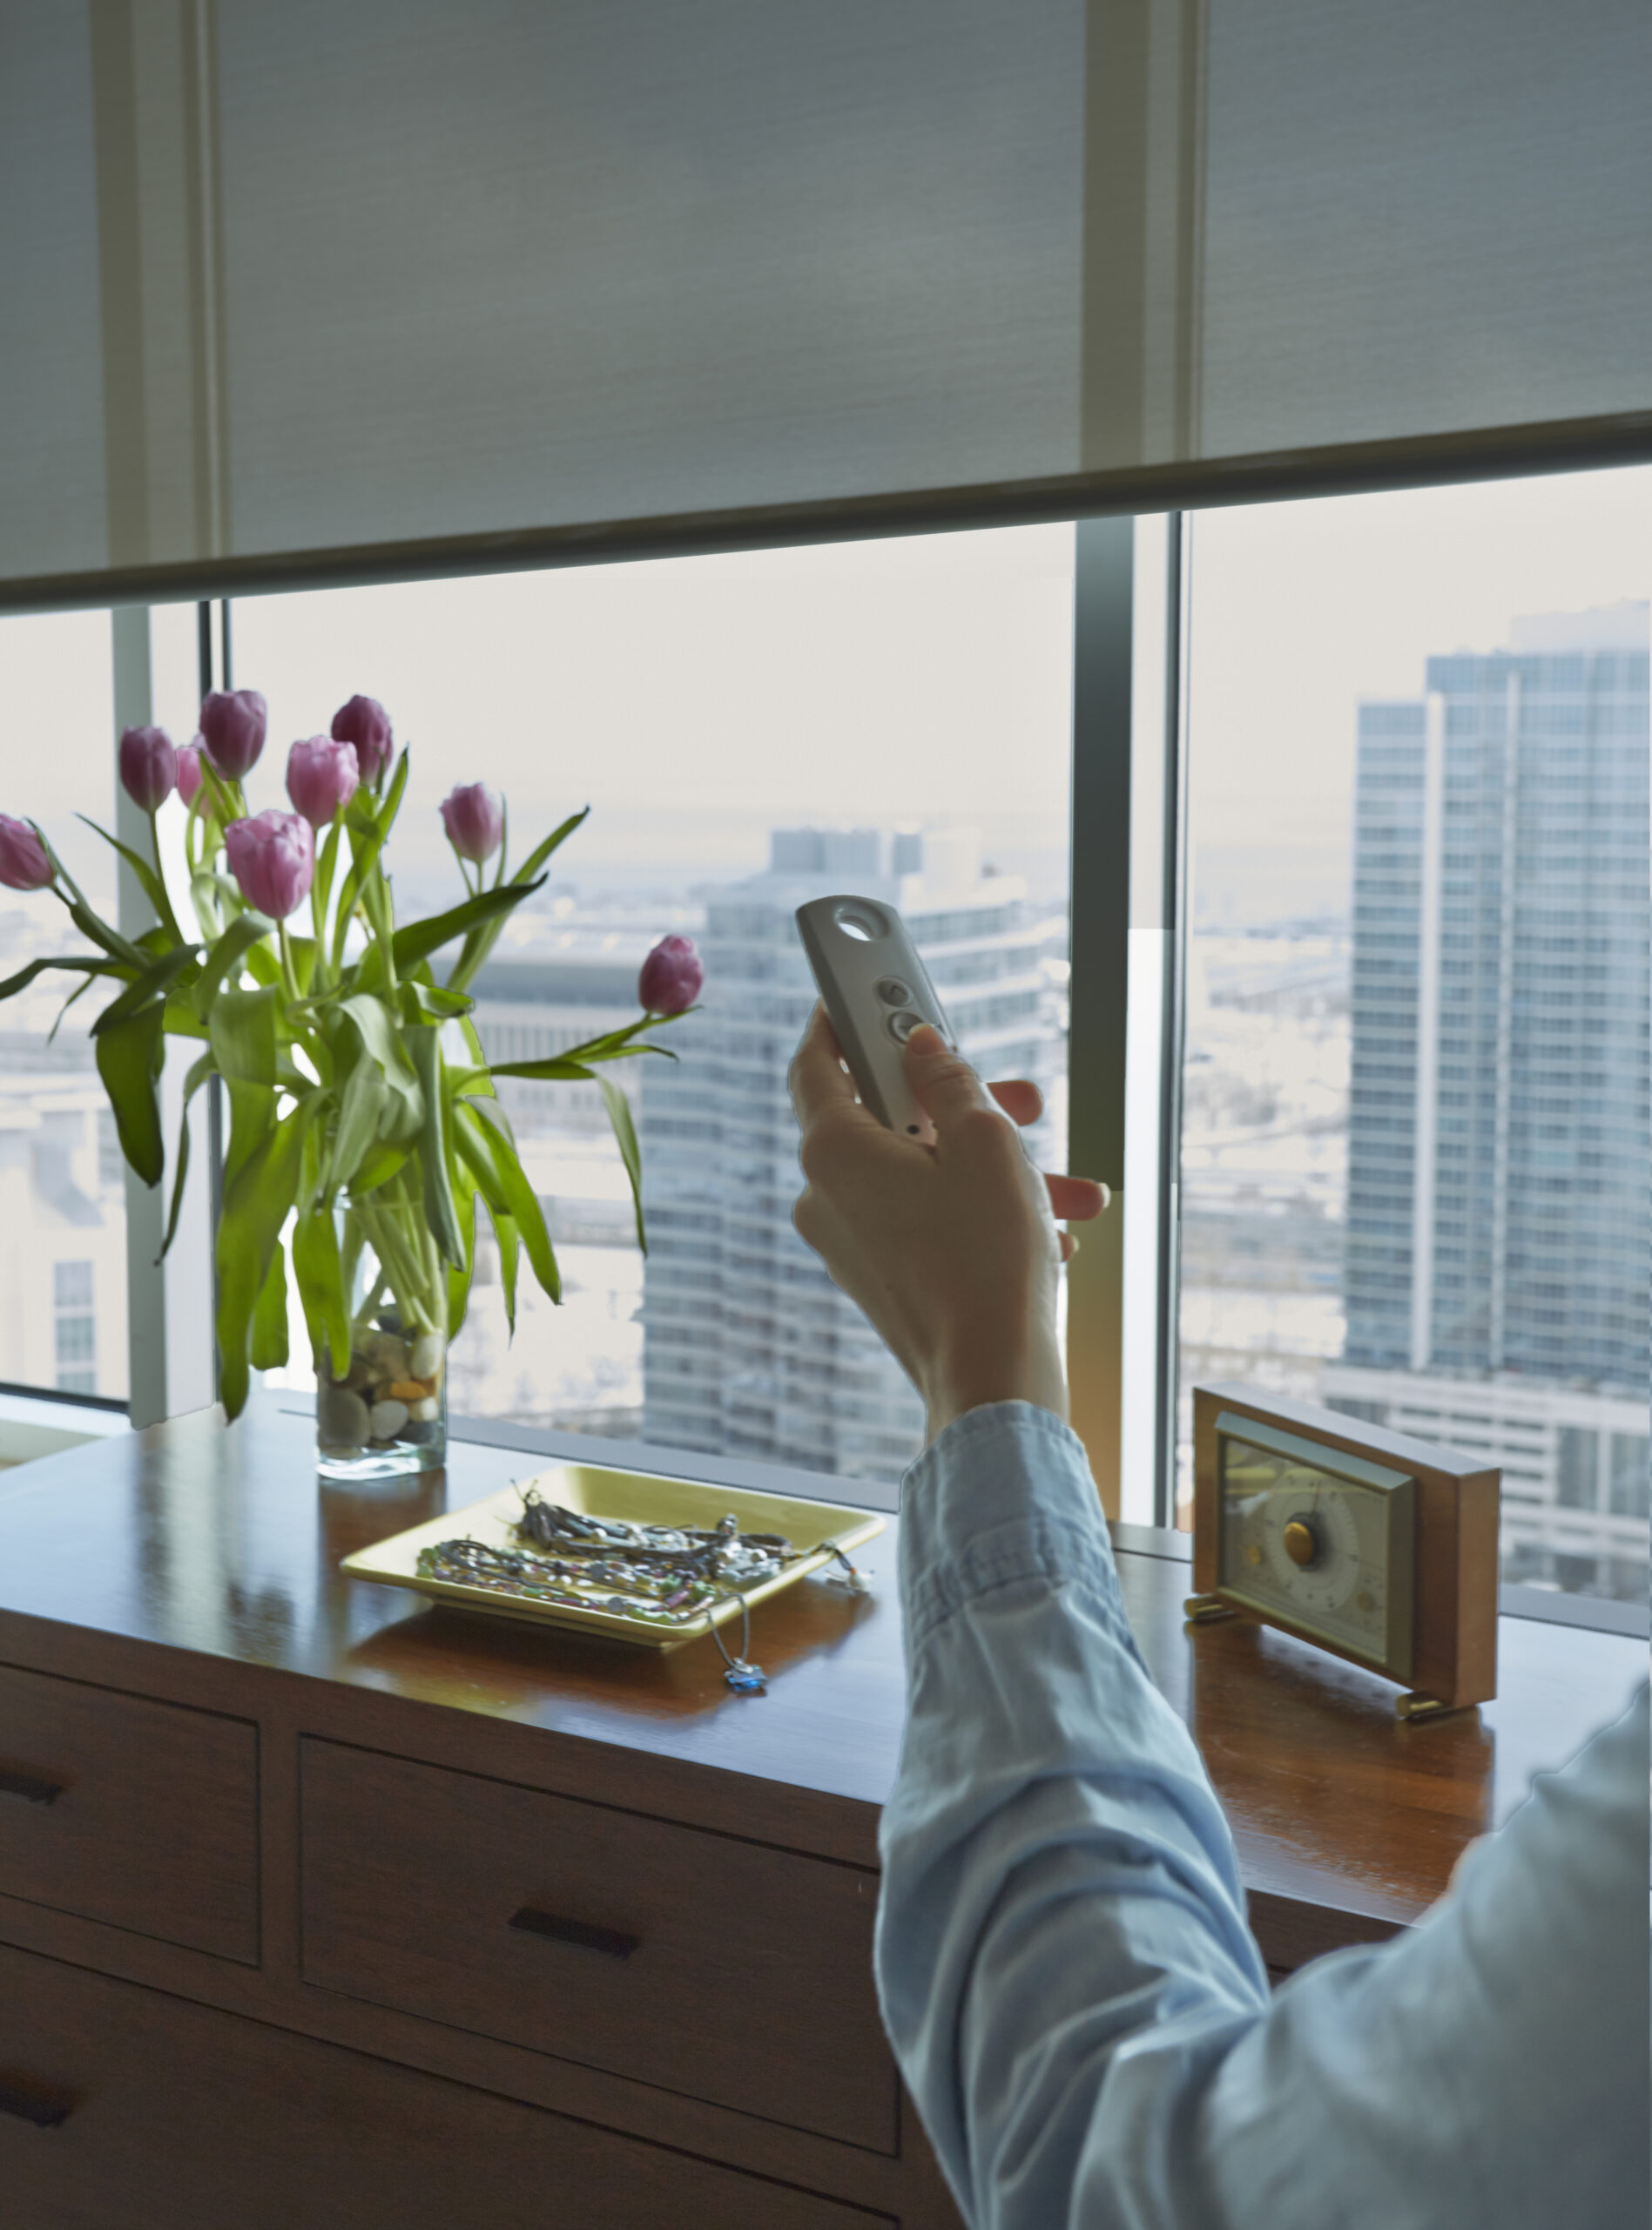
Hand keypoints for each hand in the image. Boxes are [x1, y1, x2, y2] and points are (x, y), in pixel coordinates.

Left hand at [788, 1006, 1108, 1441]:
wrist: (995, 1385)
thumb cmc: (988, 1262)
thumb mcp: (986, 1145)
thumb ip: (950, 1082)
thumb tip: (922, 1047)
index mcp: (832, 1151)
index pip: (816, 1059)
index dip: (842, 1016)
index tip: (866, 989)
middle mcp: (825, 1195)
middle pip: (887, 1117)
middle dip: (962, 1102)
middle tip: (1022, 1099)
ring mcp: (848, 1242)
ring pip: (921, 1173)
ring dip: (994, 1166)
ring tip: (1069, 1184)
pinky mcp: (879, 1279)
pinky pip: (925, 1220)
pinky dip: (980, 1211)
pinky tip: (1048, 1228)